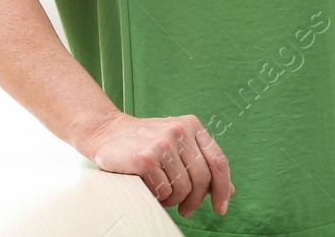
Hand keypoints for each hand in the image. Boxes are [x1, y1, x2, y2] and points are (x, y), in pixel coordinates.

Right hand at [83, 111, 233, 216]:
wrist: (106, 132)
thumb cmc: (144, 142)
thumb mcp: (177, 144)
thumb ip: (200, 162)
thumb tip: (228, 188)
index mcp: (192, 125)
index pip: (218, 161)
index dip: (222, 188)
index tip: (221, 207)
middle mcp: (180, 130)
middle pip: (202, 178)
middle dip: (195, 200)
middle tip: (185, 209)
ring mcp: (162, 143)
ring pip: (183, 188)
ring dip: (174, 199)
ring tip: (163, 194)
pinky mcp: (145, 158)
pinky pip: (163, 190)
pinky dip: (158, 196)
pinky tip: (150, 187)